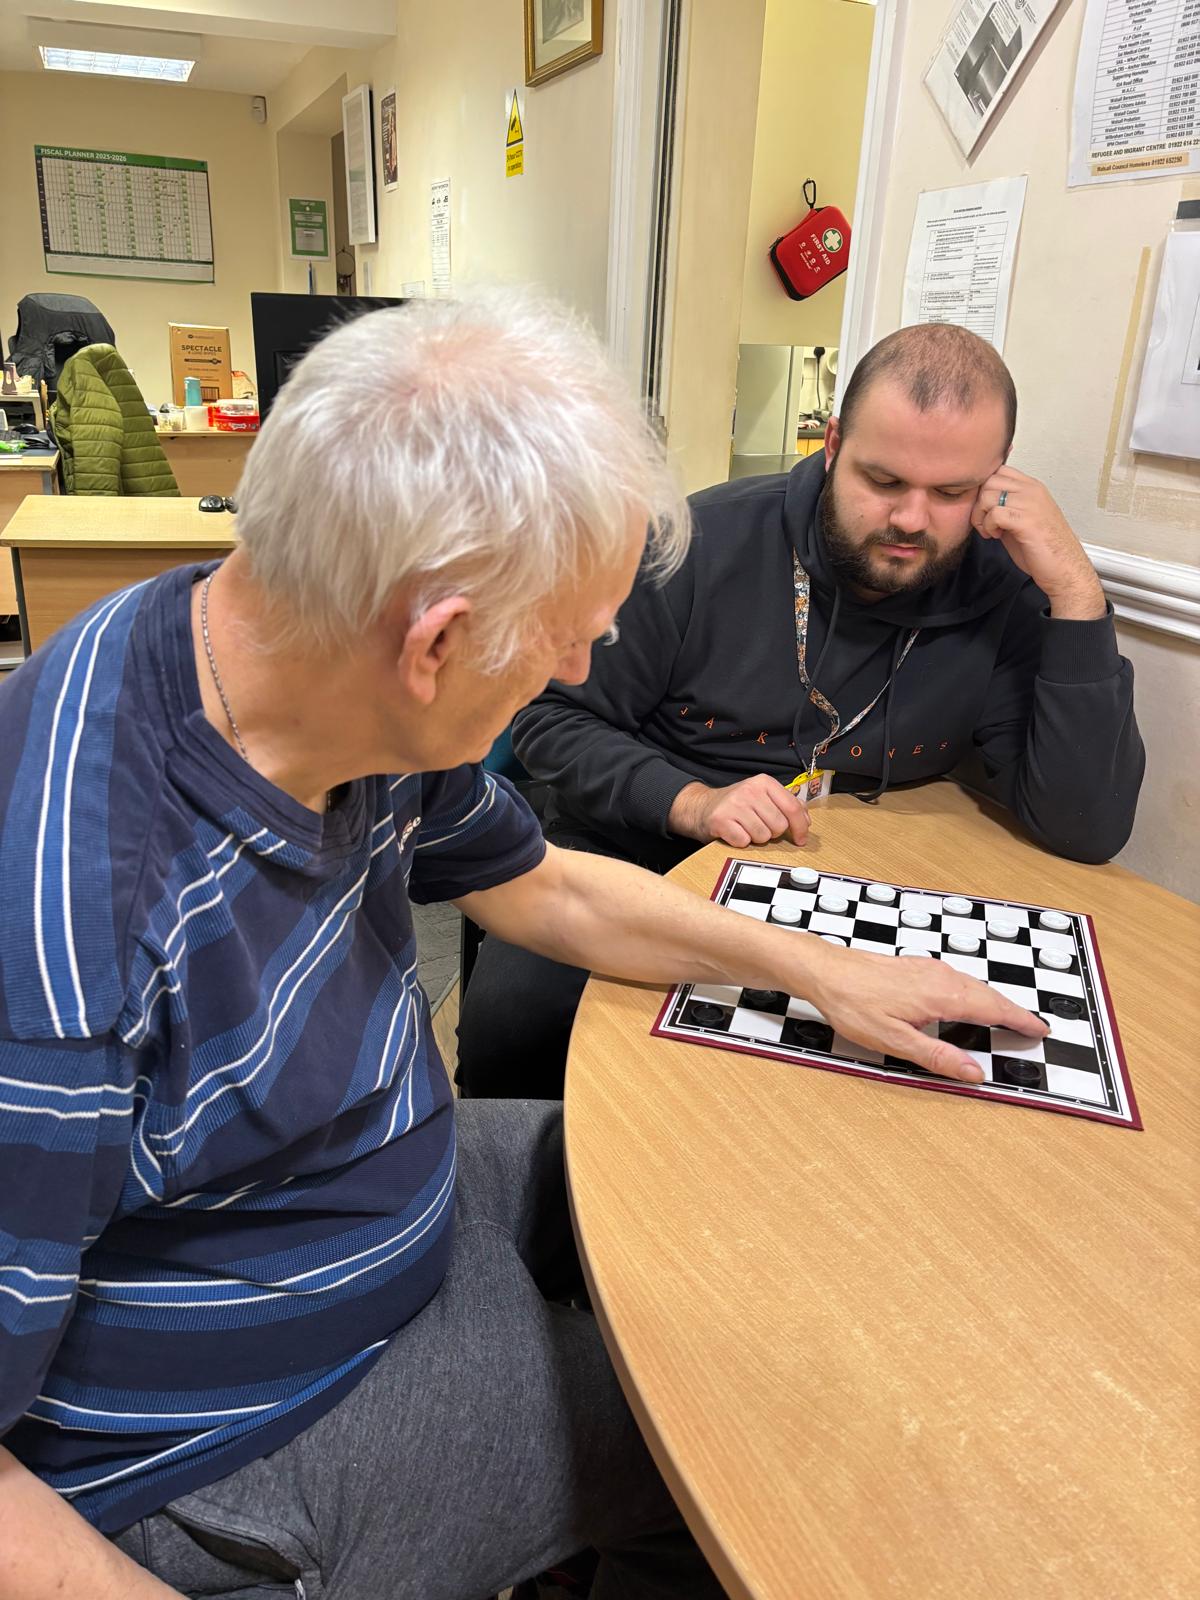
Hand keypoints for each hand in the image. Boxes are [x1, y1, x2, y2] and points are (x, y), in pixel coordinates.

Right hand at [669, 774, 810, 847]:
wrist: (701, 807)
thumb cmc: (737, 805)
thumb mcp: (762, 797)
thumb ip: (786, 805)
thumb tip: (806, 820)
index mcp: (764, 782)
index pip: (792, 808)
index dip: (800, 827)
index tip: (800, 839)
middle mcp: (750, 790)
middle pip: (779, 825)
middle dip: (772, 833)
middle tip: (759, 826)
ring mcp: (734, 804)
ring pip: (763, 836)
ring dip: (756, 838)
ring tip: (746, 829)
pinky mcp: (720, 820)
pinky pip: (744, 841)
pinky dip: (741, 842)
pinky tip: (735, 833)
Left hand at [803, 944, 1046, 1081]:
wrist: (827, 972)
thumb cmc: (854, 1004)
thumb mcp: (895, 1040)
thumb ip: (938, 1056)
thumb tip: (974, 1072)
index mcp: (942, 996)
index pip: (994, 1009)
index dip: (1020, 1021)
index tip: (1040, 1031)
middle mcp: (942, 977)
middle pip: (989, 995)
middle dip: (1014, 1012)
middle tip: (1033, 1028)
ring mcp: (930, 968)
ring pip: (974, 986)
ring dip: (995, 1001)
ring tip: (1009, 1017)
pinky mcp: (918, 966)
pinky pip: (959, 980)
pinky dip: (976, 993)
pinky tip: (970, 1002)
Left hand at [971, 466, 1105, 619]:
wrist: (1065, 568)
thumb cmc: (1045, 548)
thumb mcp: (1023, 518)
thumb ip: (1006, 505)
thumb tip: (982, 502)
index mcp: (1033, 487)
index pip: (999, 470)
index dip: (985, 490)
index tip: (987, 510)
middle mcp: (1032, 491)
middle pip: (989, 480)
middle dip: (979, 503)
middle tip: (985, 523)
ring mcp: (1031, 504)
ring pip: (988, 495)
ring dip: (982, 516)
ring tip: (991, 531)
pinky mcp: (1026, 521)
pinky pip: (994, 513)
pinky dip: (989, 526)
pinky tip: (997, 536)